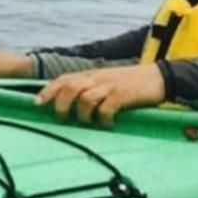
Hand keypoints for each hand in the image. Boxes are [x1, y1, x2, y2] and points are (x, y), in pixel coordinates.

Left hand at [35, 64, 165, 127]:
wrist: (160, 77)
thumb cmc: (133, 81)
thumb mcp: (109, 79)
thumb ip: (92, 86)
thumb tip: (73, 102)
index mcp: (93, 74)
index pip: (64, 79)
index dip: (48, 91)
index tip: (38, 103)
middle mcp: (99, 78)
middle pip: (70, 88)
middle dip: (60, 105)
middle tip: (63, 119)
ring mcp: (111, 86)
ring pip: (85, 99)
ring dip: (82, 115)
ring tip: (88, 123)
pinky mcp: (123, 96)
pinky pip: (106, 109)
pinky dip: (103, 120)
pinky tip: (108, 124)